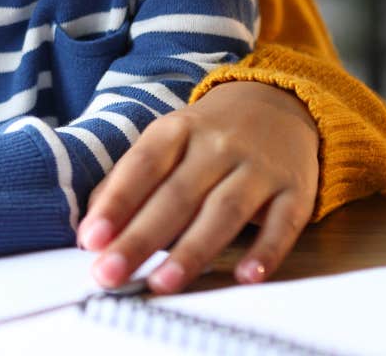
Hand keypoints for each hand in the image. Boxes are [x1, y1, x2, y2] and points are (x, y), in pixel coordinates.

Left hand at [79, 82, 318, 292]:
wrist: (279, 102)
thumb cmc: (207, 136)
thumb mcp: (164, 142)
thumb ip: (126, 182)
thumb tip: (89, 232)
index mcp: (176, 130)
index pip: (141, 166)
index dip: (116, 204)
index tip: (90, 240)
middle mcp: (217, 145)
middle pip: (176, 196)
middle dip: (141, 239)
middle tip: (110, 274)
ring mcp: (259, 167)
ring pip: (224, 212)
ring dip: (193, 251)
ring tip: (162, 284)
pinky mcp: (295, 190)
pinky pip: (282, 223)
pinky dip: (266, 251)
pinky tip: (245, 277)